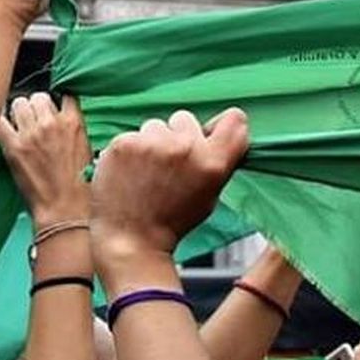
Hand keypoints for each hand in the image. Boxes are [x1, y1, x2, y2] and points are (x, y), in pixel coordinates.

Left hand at [0, 93, 90, 224]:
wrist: (65, 213)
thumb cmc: (80, 190)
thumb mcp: (88, 152)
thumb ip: (75, 131)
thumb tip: (65, 122)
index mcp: (73, 123)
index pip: (63, 95)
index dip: (57, 103)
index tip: (52, 110)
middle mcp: (51, 123)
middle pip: (38, 97)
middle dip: (36, 107)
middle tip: (34, 122)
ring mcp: (31, 134)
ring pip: (18, 103)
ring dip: (19, 113)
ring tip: (19, 127)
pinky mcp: (13, 147)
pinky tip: (2, 129)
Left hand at [91, 109, 248, 265]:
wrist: (131, 239)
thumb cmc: (170, 222)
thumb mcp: (208, 196)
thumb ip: (216, 162)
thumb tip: (216, 129)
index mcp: (212, 163)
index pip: (234, 121)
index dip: (225, 124)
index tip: (215, 130)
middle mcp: (185, 148)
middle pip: (186, 119)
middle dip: (179, 136)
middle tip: (169, 165)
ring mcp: (152, 143)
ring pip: (155, 126)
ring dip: (152, 142)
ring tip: (146, 172)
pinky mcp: (124, 143)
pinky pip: (132, 135)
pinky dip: (130, 150)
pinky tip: (129, 173)